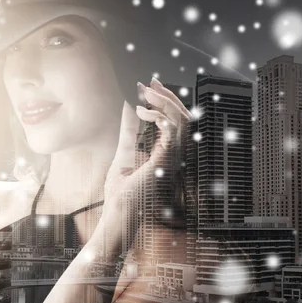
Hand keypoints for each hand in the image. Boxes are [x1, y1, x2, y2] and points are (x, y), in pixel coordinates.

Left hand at [97, 77, 191, 243]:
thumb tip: (126, 107)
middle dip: (167, 95)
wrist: (118, 219)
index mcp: (165, 153)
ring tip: (144, 93)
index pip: (175, 122)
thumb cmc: (121, 195)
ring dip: (164, 102)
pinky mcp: (165, 163)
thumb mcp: (123, 153)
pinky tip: (143, 112)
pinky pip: (173, 134)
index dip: (165, 99)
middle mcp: (173, 156)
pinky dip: (160, 117)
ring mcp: (172, 160)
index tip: (148, 84)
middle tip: (149, 83)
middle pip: (184, 118)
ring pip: (182, 122)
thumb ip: (128, 130)